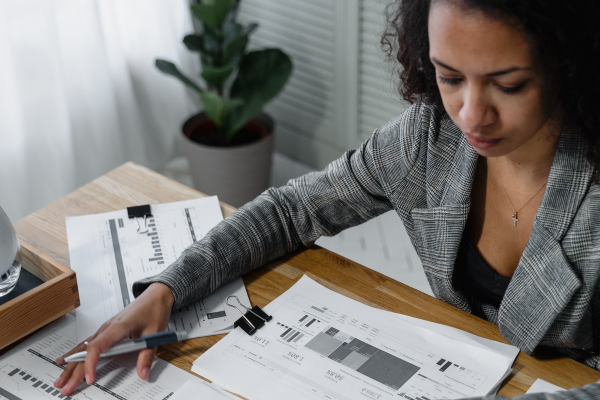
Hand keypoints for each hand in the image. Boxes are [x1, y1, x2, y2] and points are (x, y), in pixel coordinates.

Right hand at [53, 282, 174, 395]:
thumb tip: (143, 373)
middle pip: (86, 351)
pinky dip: (75, 354)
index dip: (91, 363)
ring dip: (71, 365)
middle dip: (74, 371)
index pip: (97, 347)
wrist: (156, 296)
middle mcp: (107, 328)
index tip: (89, 378)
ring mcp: (105, 329)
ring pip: (83, 348)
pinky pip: (87, 344)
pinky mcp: (106, 331)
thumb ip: (147, 355)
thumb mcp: (155, 333)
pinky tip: (64, 360)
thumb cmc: (153, 309)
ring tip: (61, 380)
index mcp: (118, 327)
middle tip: (66, 388)